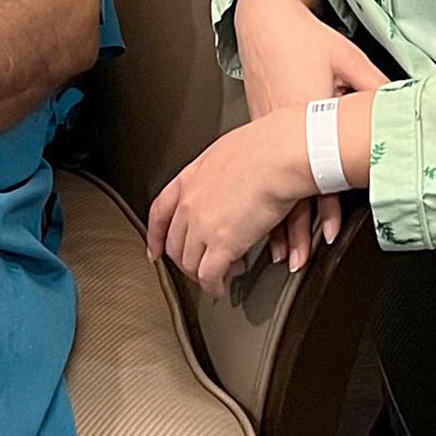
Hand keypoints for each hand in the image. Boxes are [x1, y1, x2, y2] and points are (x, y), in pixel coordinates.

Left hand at [147, 108, 314, 297]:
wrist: (279, 155)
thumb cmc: (267, 147)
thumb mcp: (229, 152)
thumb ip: (219, 172)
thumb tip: (226, 180)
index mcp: (190, 178)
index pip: (160, 211)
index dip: (156, 235)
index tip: (156, 249)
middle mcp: (190, 202)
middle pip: (174, 243)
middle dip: (185, 260)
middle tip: (198, 267)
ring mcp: (202, 225)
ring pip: (189, 262)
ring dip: (203, 274)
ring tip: (219, 275)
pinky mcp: (221, 244)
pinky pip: (209, 276)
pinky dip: (213, 286)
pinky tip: (220, 288)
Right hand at [235, 0, 387, 266]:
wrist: (266, 22)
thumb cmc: (307, 39)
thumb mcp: (348, 59)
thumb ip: (375, 85)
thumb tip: (403, 109)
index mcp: (302, 111)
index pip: (316, 169)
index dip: (323, 205)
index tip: (329, 232)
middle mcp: (278, 127)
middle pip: (285, 186)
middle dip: (290, 228)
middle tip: (296, 259)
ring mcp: (263, 130)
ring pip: (266, 183)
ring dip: (271, 220)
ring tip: (279, 251)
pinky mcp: (256, 128)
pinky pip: (258, 170)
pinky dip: (258, 196)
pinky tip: (258, 216)